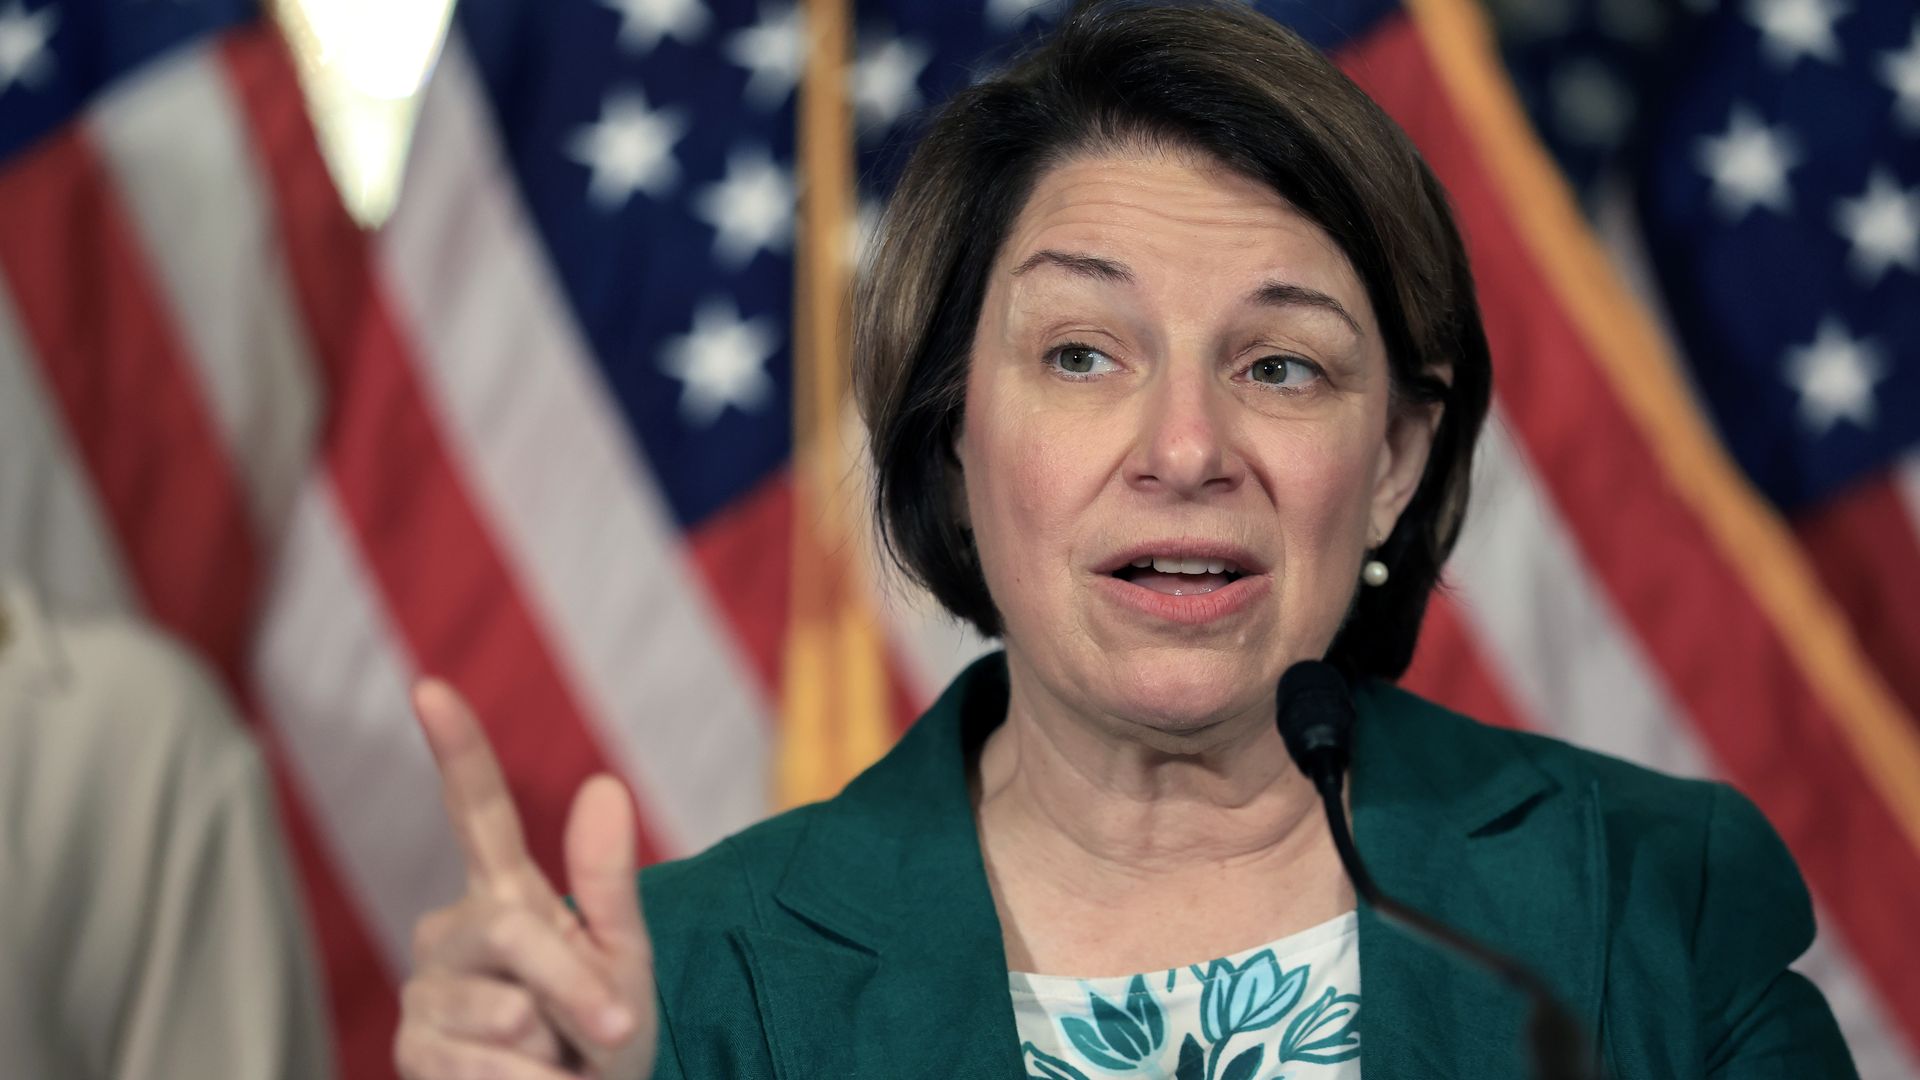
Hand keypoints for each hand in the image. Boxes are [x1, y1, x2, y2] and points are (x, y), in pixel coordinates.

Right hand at [395, 680, 656, 1078]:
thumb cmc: (603, 1036)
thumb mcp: (625, 957)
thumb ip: (606, 881)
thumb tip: (604, 784)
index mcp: (505, 894)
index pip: (478, 812)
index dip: (455, 749)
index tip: (429, 688)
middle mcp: (450, 931)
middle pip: (512, 934)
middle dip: (576, 989)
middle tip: (614, 1030)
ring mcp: (424, 992)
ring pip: (502, 1008)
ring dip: (556, 1049)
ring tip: (557, 1062)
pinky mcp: (411, 1052)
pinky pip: (482, 1065)